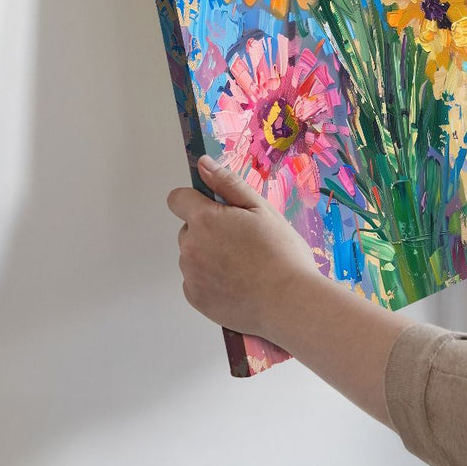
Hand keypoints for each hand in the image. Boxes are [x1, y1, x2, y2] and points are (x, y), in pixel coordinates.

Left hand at [167, 155, 320, 338]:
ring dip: (210, 254)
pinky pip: (196, 280)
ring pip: (193, 254)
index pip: (178, 199)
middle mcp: (190, 247)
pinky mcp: (195, 298)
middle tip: (244, 240)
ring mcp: (190, 275)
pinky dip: (211, 278)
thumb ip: (228, 183)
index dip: (196, 199)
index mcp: (205, 220)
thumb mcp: (260, 209)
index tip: (216, 207)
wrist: (289, 301)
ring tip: (244, 264)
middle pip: (189, 229)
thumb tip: (204, 164)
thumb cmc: (281, 252)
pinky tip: (238, 282)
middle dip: (209, 229)